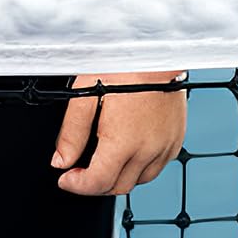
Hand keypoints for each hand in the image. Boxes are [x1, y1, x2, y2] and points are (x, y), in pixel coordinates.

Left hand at [49, 71, 186, 195]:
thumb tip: (61, 160)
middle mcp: (148, 150)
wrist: (155, 50)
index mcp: (123, 141)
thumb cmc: (122, 64)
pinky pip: (156, 166)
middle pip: (118, 186)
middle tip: (79, 169)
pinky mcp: (176, 139)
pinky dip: (140, 166)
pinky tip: (128, 149)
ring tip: (103, 157)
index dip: (76, 186)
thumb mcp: (85, 93)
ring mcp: (165, 146)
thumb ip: (72, 131)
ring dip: (119, 176)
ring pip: (139, 180)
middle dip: (95, 183)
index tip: (65, 179)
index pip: (98, 183)